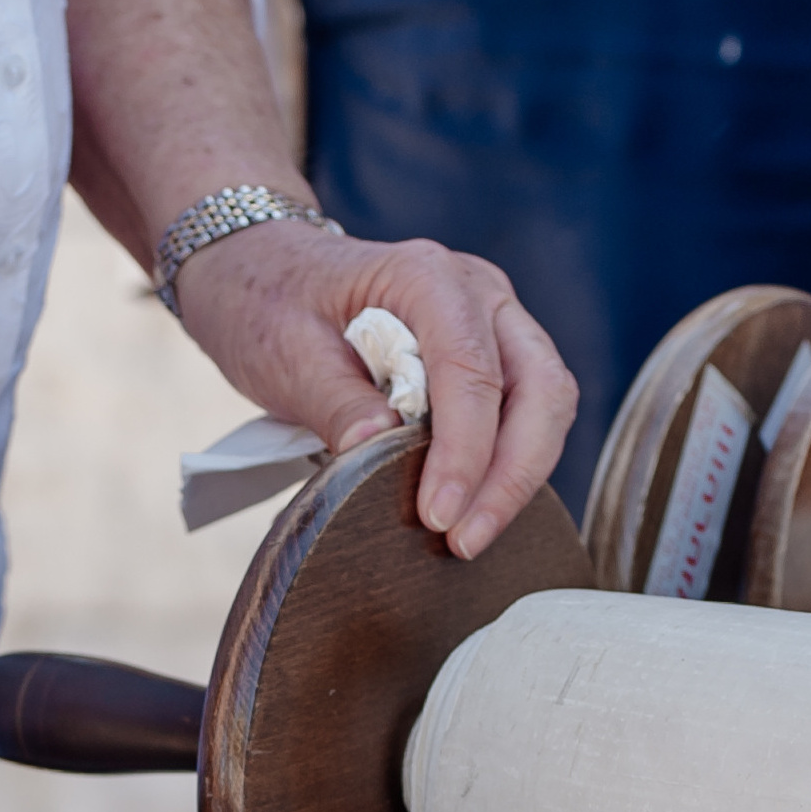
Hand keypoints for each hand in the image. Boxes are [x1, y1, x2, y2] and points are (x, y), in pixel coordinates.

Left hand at [171, 221, 576, 558]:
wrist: (264, 272)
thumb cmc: (271, 303)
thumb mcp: (284, 352)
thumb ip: (335, 401)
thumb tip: (378, 453)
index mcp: (426, 276)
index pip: (471, 371)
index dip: (464, 452)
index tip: (438, 515)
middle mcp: (478, 292)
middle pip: (538, 388)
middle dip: (512, 474)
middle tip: (466, 539)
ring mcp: (493, 322)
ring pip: (547, 404)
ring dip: (517, 476)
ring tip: (469, 536)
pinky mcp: (492, 356)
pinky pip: (525, 414)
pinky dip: (507, 465)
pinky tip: (472, 509)